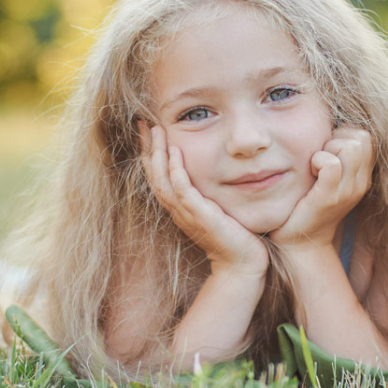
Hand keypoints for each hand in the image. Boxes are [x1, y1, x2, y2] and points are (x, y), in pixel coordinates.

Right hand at [139, 122, 268, 273]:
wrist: (242, 263)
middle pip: (154, 175)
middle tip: (145, 124)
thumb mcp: (217, 209)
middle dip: (148, 148)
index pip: (159, 176)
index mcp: (180, 208)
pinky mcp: (200, 216)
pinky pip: (182, 190)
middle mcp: (178, 210)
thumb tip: (215, 170)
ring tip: (157, 131)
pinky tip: (174, 152)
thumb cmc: (234, 237)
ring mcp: (187, 214)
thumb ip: (209, 193)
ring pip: (163, 180)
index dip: (151, 154)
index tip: (149, 130)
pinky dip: (176, 171)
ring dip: (158, 154)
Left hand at [270, 127, 373, 248]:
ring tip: (315, 165)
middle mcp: (360, 183)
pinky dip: (318, 160)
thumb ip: (334, 154)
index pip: (366, 136)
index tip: (327, 150)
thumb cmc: (307, 202)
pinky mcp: (329, 197)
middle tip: (320, 156)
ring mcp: (347, 191)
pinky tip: (309, 172)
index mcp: (362, 176)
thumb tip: (326, 125)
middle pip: (362, 136)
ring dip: (328, 148)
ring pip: (351, 146)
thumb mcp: (328, 177)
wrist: (301, 242)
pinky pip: (331, 164)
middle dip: (338, 137)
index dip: (344, 134)